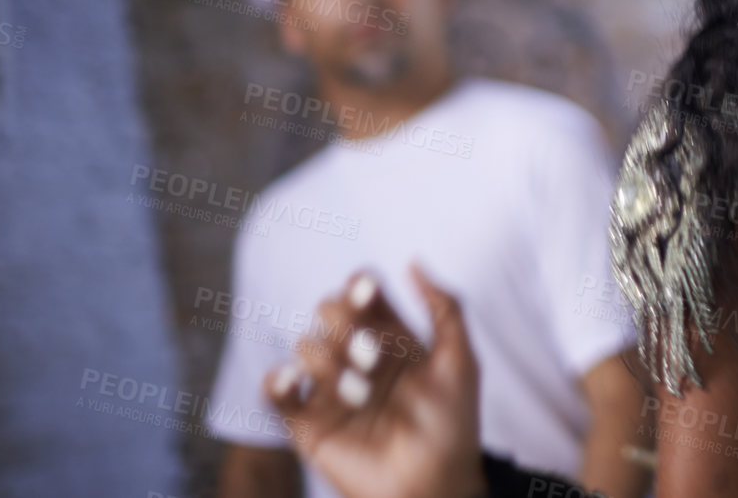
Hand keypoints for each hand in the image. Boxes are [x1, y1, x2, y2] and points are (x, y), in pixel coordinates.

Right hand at [266, 265, 486, 497]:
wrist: (435, 485)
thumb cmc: (453, 425)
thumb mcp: (460, 361)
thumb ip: (445, 308)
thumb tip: (412, 262)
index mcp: (392, 337)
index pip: (363, 295)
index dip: (361, 287)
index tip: (368, 290)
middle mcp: (357, 357)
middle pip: (329, 312)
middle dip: (344, 321)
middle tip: (370, 352)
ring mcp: (332, 389)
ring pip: (306, 346)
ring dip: (327, 357)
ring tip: (359, 389)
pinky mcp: (309, 424)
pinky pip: (278, 394)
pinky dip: (277, 380)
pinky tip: (293, 378)